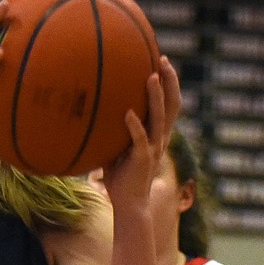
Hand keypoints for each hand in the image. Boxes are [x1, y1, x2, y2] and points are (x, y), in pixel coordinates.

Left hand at [96, 55, 178, 208]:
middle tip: (163, 60)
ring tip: (150, 77)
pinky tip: (126, 114)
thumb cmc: (120, 177)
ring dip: (155, 97)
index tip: (162, 62)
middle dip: (170, 82)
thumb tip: (92, 112)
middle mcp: (160, 139)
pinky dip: (134, 126)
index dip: (170, 84)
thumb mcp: (116, 148)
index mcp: (157, 135)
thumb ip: (111, 131)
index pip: (169, 105)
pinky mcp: (142, 160)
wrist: (129, 204)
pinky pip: (139, 140)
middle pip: (172, 105)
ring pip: (159, 118)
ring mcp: (153, 148)